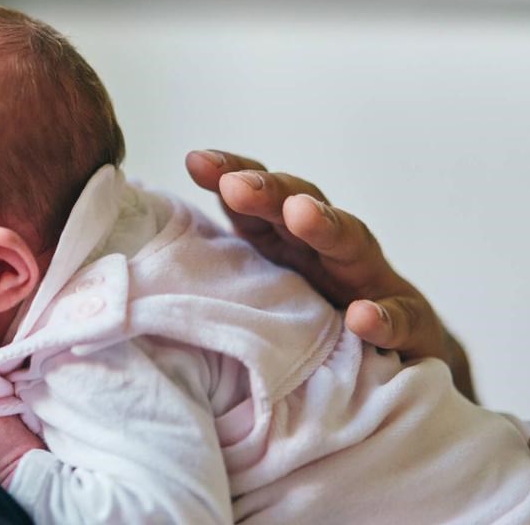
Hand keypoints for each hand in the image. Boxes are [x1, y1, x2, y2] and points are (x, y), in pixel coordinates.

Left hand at [185, 149, 475, 400]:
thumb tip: (119, 261)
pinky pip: (401, 321)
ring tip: (304, 217)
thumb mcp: (255, 288)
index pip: (257, 199)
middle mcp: (329, 251)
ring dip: (328, 228)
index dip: (231, 175)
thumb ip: (205, 267)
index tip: (197, 160)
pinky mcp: (410, 330)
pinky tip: (361, 318)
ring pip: (354, 247)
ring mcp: (372, 284)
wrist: (391, 368)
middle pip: (302, 209)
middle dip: (272, 191)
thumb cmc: (307, 318)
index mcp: (286, 240)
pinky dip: (383, 318)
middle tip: (238, 184)